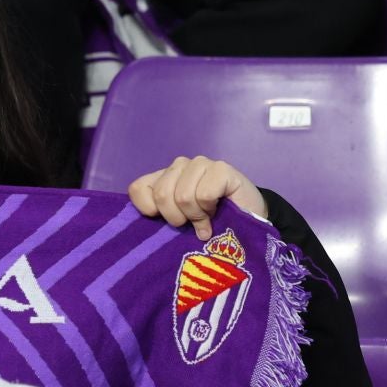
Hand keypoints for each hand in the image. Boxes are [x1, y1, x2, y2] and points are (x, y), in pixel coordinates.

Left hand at [127, 156, 267, 240]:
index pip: (138, 189)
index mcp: (163, 177)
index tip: (169, 221)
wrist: (248, 220)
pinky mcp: (222, 168)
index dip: (150, 211)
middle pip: (162, 194)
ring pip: (183, 196)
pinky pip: (204, 194)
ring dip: (196, 216)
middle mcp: (178, 166)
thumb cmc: (208, 223)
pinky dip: (210, 209)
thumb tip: (145, 221)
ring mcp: (200, 163)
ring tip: (207, 218)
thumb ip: (160, 216)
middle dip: (177, 218)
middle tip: (191, 223)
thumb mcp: (178, 222)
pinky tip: (218, 210)